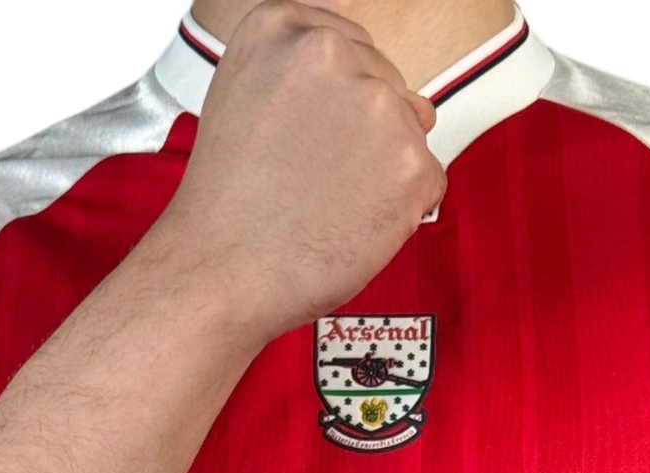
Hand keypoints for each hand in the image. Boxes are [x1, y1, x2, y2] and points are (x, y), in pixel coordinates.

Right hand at [160, 1, 444, 342]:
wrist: (220, 271)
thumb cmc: (228, 205)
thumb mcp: (245, 99)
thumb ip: (312, 80)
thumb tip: (404, 99)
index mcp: (281, 25)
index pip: (350, 47)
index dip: (335, 104)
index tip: (308, 137)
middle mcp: (330, 52)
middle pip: (385, 85)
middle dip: (363, 134)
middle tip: (312, 179)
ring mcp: (376, 105)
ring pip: (410, 132)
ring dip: (382, 171)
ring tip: (327, 204)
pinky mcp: (409, 162)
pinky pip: (429, 180)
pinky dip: (401, 211)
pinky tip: (351, 224)